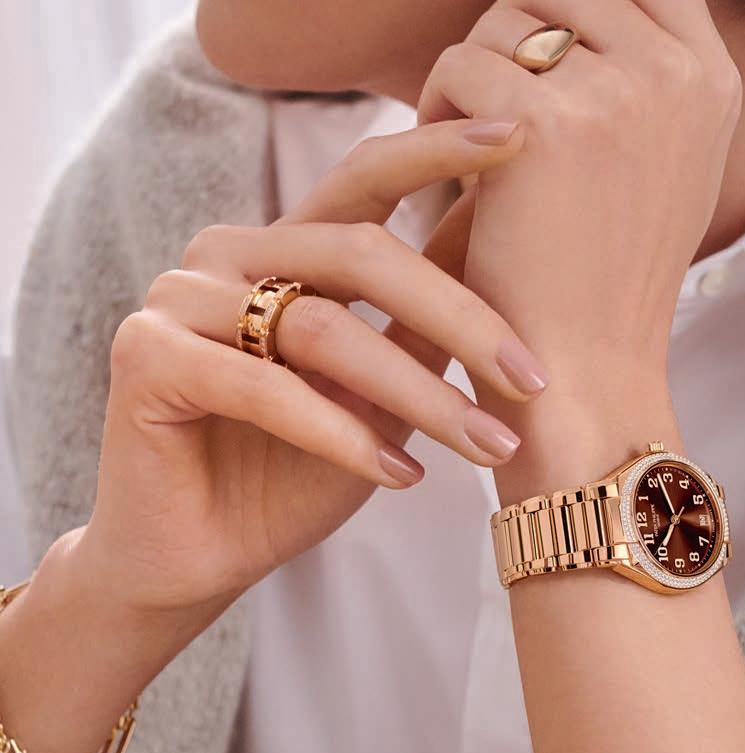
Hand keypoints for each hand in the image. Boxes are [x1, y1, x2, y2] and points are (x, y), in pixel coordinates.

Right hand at [80, 119, 547, 615]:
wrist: (198, 559)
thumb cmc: (292, 477)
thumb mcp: (382, 396)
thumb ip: (423, 325)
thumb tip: (496, 240)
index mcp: (283, 251)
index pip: (364, 181)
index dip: (436, 151)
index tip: (516, 138)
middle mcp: (229, 257)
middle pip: (360, 252)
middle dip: (461, 319)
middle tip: (533, 381)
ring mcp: (180, 300)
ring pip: (322, 326)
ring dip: (419, 395)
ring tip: (487, 447)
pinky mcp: (148, 359)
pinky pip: (265, 389)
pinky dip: (342, 437)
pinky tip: (400, 477)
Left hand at [418, 0, 741, 494]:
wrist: (586, 372)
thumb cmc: (603, 284)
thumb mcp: (658, 170)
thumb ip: (640, 86)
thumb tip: (574, 16)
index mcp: (712, 80)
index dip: (571, 12)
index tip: (531, 71)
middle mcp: (677, 73)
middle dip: (513, 46)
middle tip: (488, 115)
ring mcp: (618, 93)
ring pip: (505, 21)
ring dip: (471, 79)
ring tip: (469, 151)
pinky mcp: (547, 124)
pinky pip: (462, 67)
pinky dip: (436, 113)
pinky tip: (445, 171)